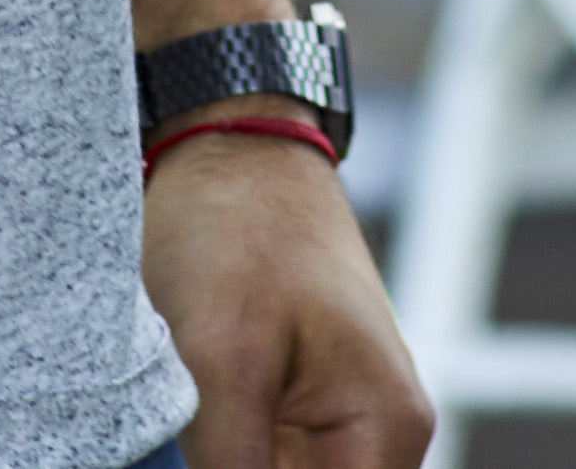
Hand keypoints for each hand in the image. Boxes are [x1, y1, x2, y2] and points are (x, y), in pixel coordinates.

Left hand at [144, 125, 431, 468]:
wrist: (230, 139)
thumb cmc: (234, 229)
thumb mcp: (221, 362)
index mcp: (384, 431)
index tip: (208, 467)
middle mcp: (381, 433)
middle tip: (196, 440)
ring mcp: (343, 416)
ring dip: (225, 466)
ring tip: (194, 419)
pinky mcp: (300, 400)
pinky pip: (265, 462)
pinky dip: (224, 459)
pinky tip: (190, 429)